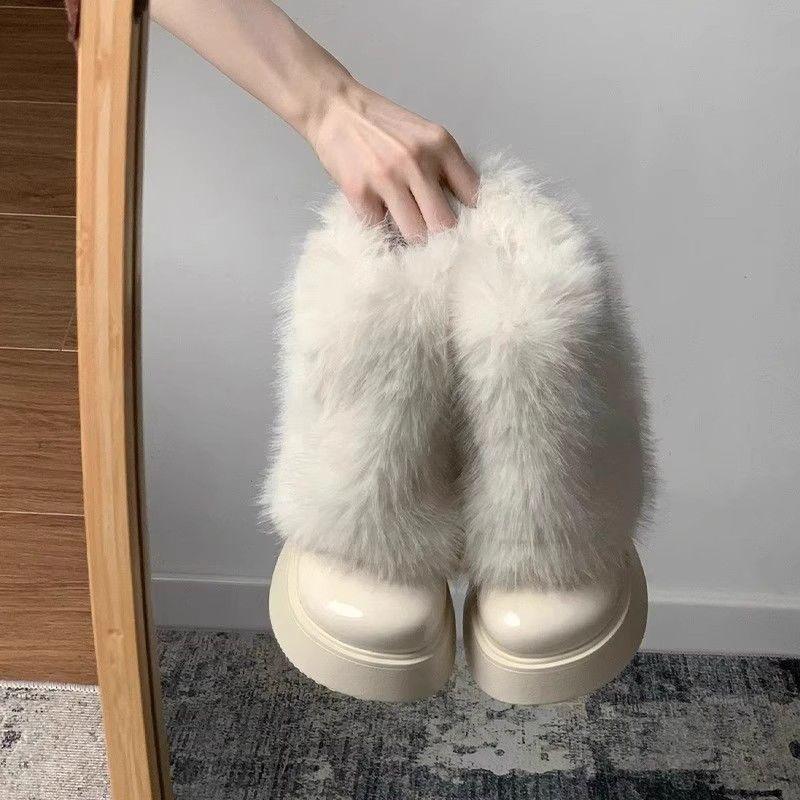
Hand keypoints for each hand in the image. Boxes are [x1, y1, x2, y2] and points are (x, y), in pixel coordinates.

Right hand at [309, 80, 478, 242]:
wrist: (335, 108)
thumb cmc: (383, 128)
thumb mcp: (424, 137)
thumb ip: (445, 169)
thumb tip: (464, 212)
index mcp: (441, 146)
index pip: (473, 196)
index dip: (472, 219)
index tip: (466, 230)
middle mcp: (418, 161)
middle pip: (445, 225)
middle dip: (442, 239)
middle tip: (435, 243)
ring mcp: (387, 178)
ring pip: (415, 235)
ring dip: (413, 240)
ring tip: (409, 235)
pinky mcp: (359, 193)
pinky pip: (380, 230)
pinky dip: (383, 231)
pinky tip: (382, 221)